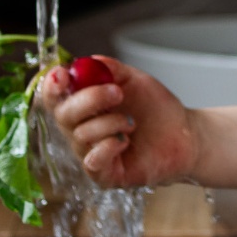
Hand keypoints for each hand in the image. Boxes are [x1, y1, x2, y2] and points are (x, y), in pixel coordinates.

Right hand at [37, 57, 198, 188]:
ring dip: (110, 123)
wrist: (184, 134)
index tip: (61, 75)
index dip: (51, 86)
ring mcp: (89, 154)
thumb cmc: (156, 110)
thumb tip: (89, 61)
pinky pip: (92, 161)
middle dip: (89, 99)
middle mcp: (80, 130)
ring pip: (82, 135)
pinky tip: (125, 141)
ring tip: (132, 122)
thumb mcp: (134, 80)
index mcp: (82, 106)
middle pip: (63, 114)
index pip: (54, 97)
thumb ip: (111, 69)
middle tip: (116, 93)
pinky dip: (108, 146)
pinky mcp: (104, 175)